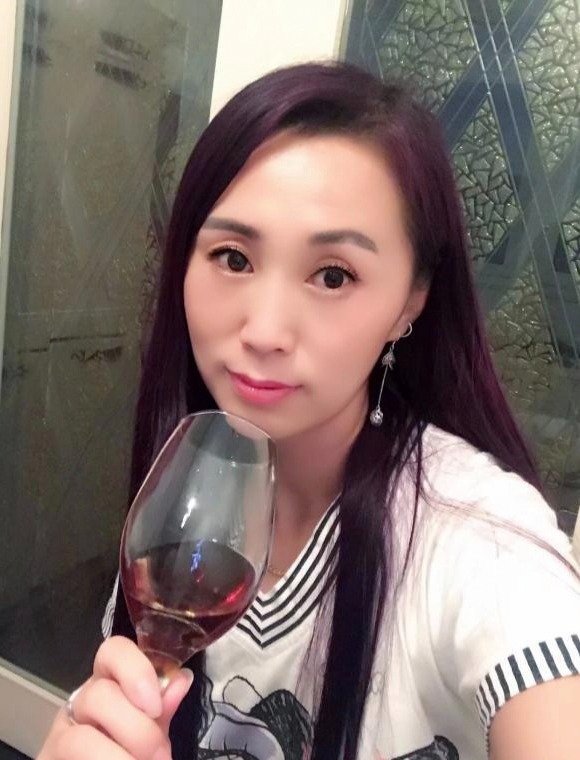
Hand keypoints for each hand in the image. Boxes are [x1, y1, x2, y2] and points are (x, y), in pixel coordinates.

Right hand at [38, 636, 192, 759]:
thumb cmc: (129, 749)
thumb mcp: (151, 730)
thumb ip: (164, 709)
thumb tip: (181, 679)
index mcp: (110, 683)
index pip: (113, 651)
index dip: (134, 670)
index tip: (155, 705)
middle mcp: (81, 701)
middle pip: (100, 695)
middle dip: (137, 729)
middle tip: (160, 755)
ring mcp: (61, 733)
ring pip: (81, 737)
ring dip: (118, 756)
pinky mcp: (49, 758)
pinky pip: (71, 757)